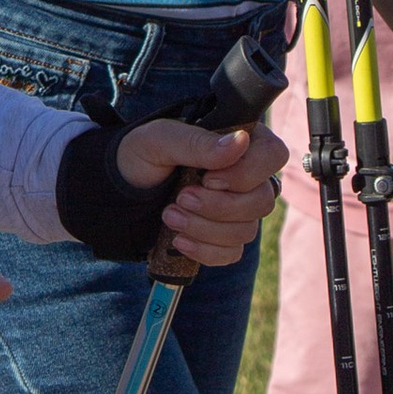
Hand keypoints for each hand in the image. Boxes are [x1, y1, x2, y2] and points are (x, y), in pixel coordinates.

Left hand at [113, 118, 288, 268]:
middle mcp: (245, 176)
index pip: (273, 155)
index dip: (247, 173)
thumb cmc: (141, 154)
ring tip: (169, 215)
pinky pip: (232, 253)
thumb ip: (197, 142)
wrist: (119, 188)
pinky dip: (205, 251)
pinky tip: (179, 240)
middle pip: (262, 200)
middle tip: (181, 197)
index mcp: (239, 141)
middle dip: (218, 206)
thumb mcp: (160, 140)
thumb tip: (240, 141)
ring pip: (247, 230)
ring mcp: (237, 209)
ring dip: (205, 228)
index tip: (209, 178)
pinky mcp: (224, 236)